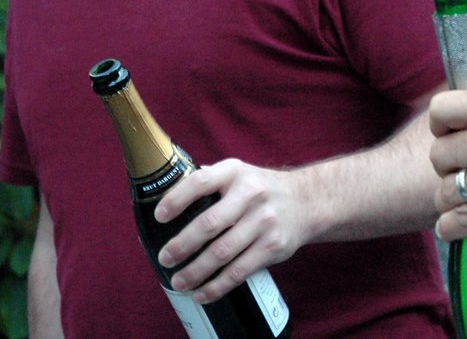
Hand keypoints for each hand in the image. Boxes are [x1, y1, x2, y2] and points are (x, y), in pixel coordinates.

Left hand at [154, 159, 309, 302]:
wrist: (307, 201)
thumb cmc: (260, 189)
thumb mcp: (238, 173)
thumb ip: (208, 181)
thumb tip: (165, 196)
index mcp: (235, 172)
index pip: (201, 182)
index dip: (176, 200)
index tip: (159, 217)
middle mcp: (251, 194)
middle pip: (209, 223)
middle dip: (182, 245)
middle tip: (165, 258)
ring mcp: (264, 221)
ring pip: (222, 252)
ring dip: (196, 271)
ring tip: (179, 281)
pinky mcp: (273, 246)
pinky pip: (239, 271)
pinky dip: (217, 286)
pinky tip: (202, 293)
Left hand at [429, 90, 466, 245]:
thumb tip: (451, 123)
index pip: (441, 110)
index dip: (440, 128)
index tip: (453, 139)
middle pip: (439, 156)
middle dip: (449, 170)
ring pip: (446, 193)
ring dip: (452, 202)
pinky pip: (459, 222)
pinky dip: (451, 227)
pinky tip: (459, 225)